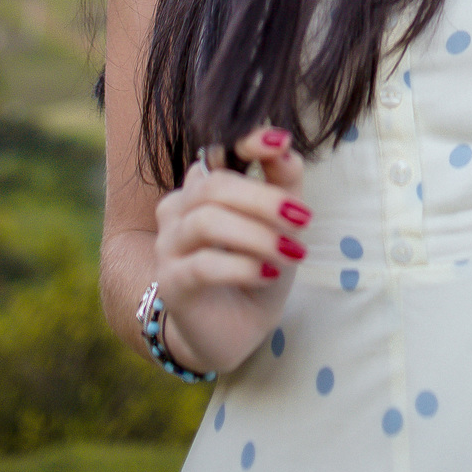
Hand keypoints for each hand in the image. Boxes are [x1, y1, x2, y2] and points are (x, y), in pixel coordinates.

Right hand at [152, 127, 309, 374]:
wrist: (238, 329)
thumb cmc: (259, 267)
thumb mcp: (281, 223)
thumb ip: (282, 181)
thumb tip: (284, 146)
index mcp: (203, 186)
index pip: (216, 152)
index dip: (246, 142)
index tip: (280, 142)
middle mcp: (179, 209)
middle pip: (213, 186)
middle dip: (263, 199)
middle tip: (302, 217)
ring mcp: (169, 245)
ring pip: (206, 222)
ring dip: (256, 235)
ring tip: (292, 252)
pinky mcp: (171, 283)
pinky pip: (203, 265)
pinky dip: (242, 266)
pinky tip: (268, 274)